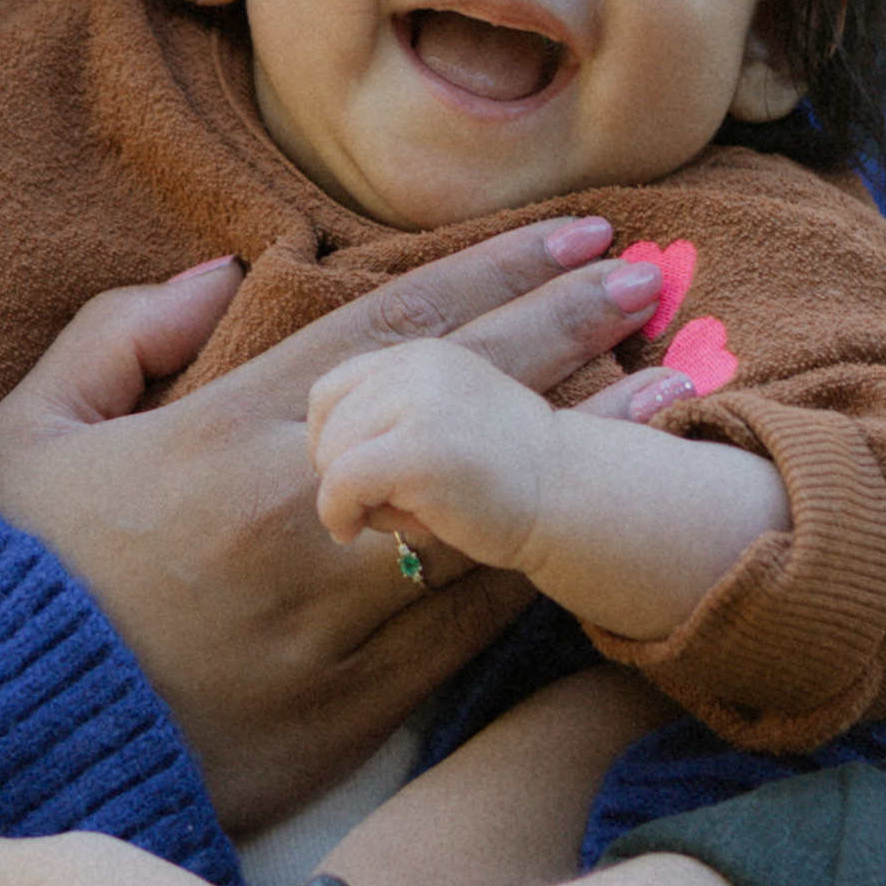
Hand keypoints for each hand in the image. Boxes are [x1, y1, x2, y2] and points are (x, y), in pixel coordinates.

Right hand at [0, 220, 676, 838]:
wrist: (8, 747)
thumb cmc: (21, 584)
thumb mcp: (29, 434)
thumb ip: (117, 336)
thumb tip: (212, 274)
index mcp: (228, 437)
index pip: (393, 331)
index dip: (499, 273)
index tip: (578, 231)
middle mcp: (305, 517)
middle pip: (468, 403)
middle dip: (573, 331)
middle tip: (655, 279)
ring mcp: (343, 616)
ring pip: (498, 512)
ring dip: (592, 443)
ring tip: (678, 385)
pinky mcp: (362, 704)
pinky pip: (479, 623)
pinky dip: (547, 562)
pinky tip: (604, 521)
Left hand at [303, 335, 567, 580]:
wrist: (573, 499)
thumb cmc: (503, 481)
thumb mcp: (444, 422)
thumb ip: (390, 417)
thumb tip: (311, 447)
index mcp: (421, 354)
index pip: (330, 391)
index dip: (331, 441)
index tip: (360, 479)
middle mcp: (416, 365)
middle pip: (322, 423)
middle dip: (339, 471)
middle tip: (382, 502)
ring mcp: (419, 403)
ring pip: (329, 455)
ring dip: (350, 495)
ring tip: (398, 511)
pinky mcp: (419, 449)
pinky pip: (340, 483)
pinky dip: (339, 514)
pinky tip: (356, 531)